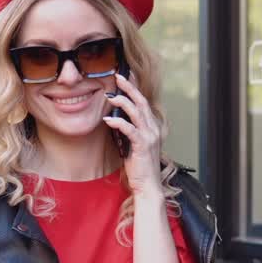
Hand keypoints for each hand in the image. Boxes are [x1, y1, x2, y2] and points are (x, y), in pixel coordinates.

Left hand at [103, 74, 164, 197]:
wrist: (148, 186)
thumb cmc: (139, 167)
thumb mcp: (133, 144)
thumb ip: (128, 130)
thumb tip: (114, 118)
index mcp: (153, 127)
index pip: (144, 103)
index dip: (135, 89)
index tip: (125, 77)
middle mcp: (154, 129)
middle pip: (142, 102)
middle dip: (130, 87)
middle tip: (118, 76)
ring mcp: (150, 137)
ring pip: (137, 112)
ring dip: (123, 102)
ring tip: (110, 96)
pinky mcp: (142, 146)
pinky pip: (130, 130)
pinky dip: (118, 123)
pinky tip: (107, 120)